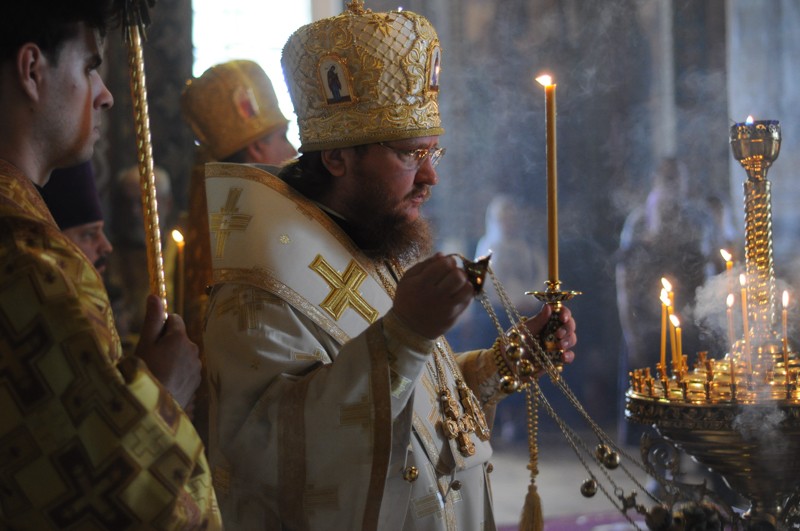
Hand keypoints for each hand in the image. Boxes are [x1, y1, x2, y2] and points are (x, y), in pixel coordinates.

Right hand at [134, 294, 200, 409]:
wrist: (154, 408)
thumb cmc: (145, 373)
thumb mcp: (145, 344)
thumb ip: (152, 319)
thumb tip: (155, 295)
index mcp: (180, 337)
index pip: (174, 319)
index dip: (160, 326)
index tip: (150, 340)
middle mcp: (193, 349)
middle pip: (179, 337)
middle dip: (167, 343)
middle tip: (151, 359)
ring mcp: (196, 367)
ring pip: (183, 354)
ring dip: (173, 358)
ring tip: (157, 373)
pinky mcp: (197, 381)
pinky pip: (187, 369)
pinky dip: (178, 372)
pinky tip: (166, 383)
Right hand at [393, 253, 473, 338]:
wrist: (408, 329)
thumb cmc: (406, 300)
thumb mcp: (407, 280)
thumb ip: (424, 265)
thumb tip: (442, 255)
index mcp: (421, 284)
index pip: (445, 265)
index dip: (448, 261)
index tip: (445, 264)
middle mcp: (435, 296)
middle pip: (458, 276)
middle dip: (457, 271)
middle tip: (452, 273)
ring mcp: (446, 308)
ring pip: (467, 288)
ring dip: (464, 282)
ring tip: (456, 283)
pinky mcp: (453, 317)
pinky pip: (468, 299)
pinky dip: (466, 292)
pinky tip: (458, 292)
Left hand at [520, 304, 576, 365]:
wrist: (509, 360)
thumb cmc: (515, 340)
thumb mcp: (526, 328)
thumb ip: (538, 319)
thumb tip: (548, 306)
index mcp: (546, 320)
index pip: (561, 313)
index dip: (565, 313)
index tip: (562, 317)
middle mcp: (554, 330)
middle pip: (570, 325)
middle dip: (567, 328)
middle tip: (558, 334)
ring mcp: (557, 344)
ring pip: (571, 339)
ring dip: (568, 341)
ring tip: (559, 345)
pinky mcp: (557, 358)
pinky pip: (569, 356)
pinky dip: (569, 356)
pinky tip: (563, 356)